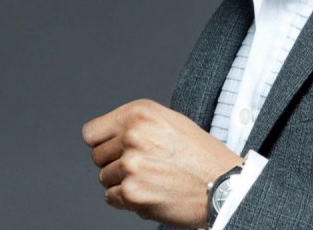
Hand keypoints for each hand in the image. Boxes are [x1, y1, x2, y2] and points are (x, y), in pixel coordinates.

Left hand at [82, 98, 242, 227]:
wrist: (221, 183)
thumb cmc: (199, 153)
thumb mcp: (170, 122)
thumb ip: (137, 125)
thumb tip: (107, 138)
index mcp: (141, 113)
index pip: (91, 132)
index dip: (104, 142)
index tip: (115, 148)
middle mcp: (133, 135)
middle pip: (97, 157)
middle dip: (115, 163)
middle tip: (143, 165)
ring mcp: (131, 164)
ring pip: (104, 178)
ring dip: (122, 182)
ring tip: (151, 177)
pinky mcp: (131, 192)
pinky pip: (111, 198)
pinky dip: (127, 199)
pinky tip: (151, 191)